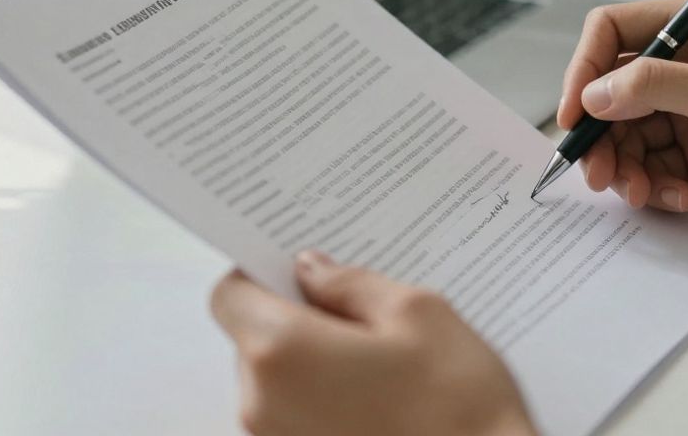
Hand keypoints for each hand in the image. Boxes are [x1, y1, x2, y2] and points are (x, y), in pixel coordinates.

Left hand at [210, 251, 536, 435]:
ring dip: (315, 363)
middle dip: (298, 320)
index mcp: (281, 352)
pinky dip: (326, 400)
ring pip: (278, 381)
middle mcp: (262, 405)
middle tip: (364, 317)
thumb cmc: (458, 406)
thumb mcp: (417, 315)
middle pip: (253, 339)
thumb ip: (351, 285)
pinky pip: (297, 417)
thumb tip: (312, 271)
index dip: (263, 275)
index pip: (230, 295)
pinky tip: (382, 400)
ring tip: (384, 365)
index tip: (303, 272)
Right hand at [560, 0, 687, 230]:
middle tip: (598, 173)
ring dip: (625, 167)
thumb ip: (653, 87)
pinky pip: (654, 167)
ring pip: (627, 136)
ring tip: (641, 193)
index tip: (573, 114)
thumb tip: (594, 94)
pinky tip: (678, 200)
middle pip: (613, 92)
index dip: (585, 69)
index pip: (614, 32)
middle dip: (601, 134)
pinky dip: (655, 186)